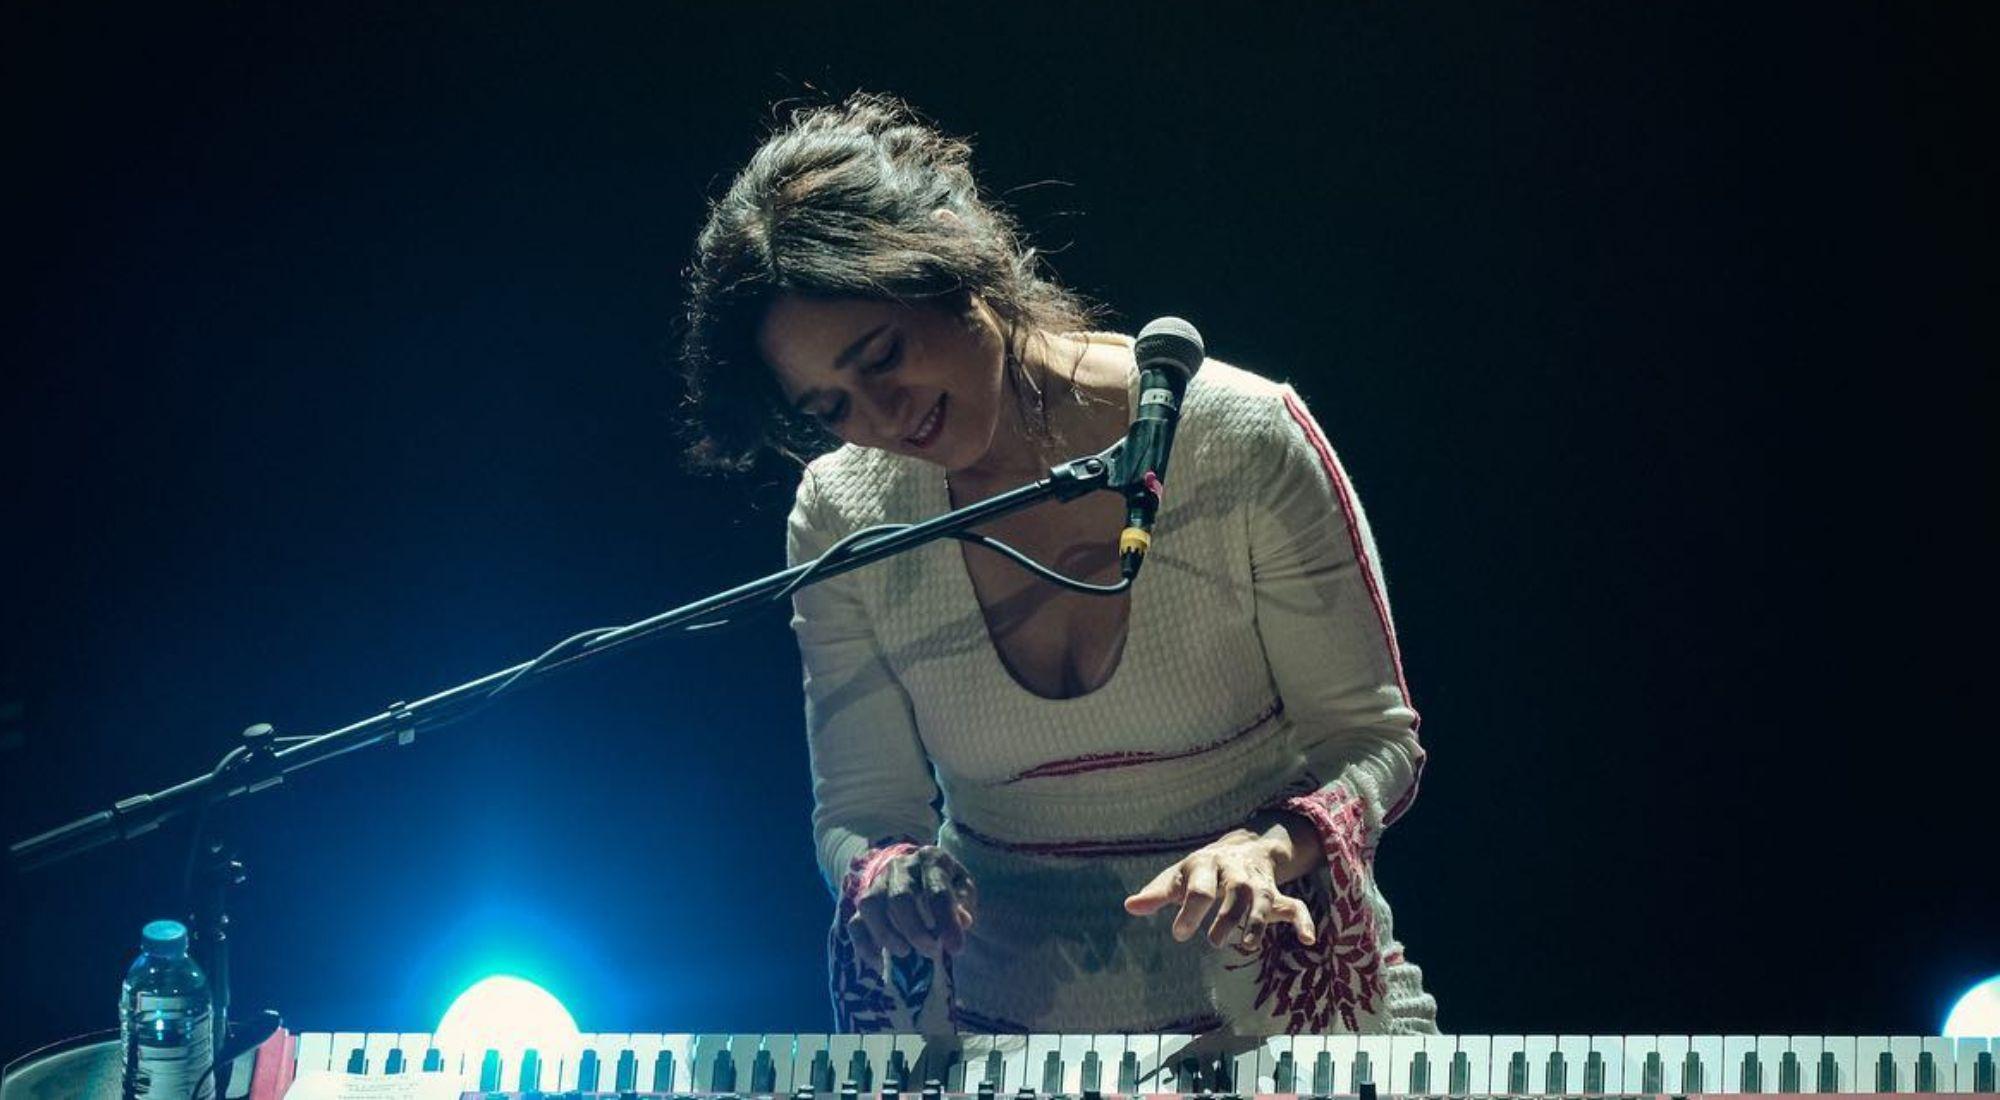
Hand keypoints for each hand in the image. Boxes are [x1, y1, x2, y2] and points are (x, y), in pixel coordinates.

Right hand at [849, 845, 976, 972]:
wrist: (915, 870)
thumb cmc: (944, 883)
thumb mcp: (961, 887)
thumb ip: (963, 903)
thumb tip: (963, 921)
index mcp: (930, 858)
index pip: (938, 890)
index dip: (947, 921)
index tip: (956, 948)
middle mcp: (900, 866)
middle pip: (900, 897)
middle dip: (915, 930)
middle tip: (930, 951)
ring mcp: (877, 881)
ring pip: (870, 905)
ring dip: (886, 934)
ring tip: (904, 953)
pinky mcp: (863, 901)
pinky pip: (855, 922)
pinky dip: (865, 944)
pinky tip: (879, 962)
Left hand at [1122, 828, 1316, 948]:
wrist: (1244, 846)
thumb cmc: (1202, 870)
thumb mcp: (1178, 876)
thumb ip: (1157, 893)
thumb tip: (1130, 907)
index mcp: (1207, 865)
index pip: (1200, 888)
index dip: (1190, 911)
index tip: (1179, 934)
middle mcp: (1235, 873)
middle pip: (1235, 893)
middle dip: (1227, 917)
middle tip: (1213, 941)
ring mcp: (1258, 884)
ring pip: (1263, 901)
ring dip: (1257, 923)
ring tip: (1246, 946)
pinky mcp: (1275, 896)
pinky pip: (1294, 906)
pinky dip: (1304, 921)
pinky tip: (1308, 940)